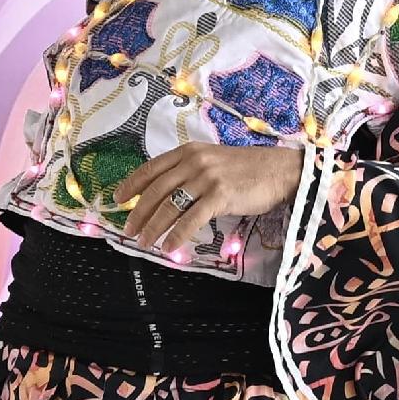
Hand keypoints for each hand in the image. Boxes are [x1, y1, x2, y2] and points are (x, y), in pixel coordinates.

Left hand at [107, 140, 305, 260]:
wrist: (280, 170)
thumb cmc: (248, 168)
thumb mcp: (213, 161)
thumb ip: (190, 171)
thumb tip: (165, 194)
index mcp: (189, 151)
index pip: (151, 168)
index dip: (131, 184)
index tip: (118, 199)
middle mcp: (194, 162)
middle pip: (155, 190)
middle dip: (138, 213)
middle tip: (129, 231)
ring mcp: (207, 178)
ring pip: (169, 206)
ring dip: (153, 228)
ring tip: (144, 243)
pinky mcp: (220, 195)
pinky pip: (191, 219)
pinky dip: (177, 236)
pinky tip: (170, 247)